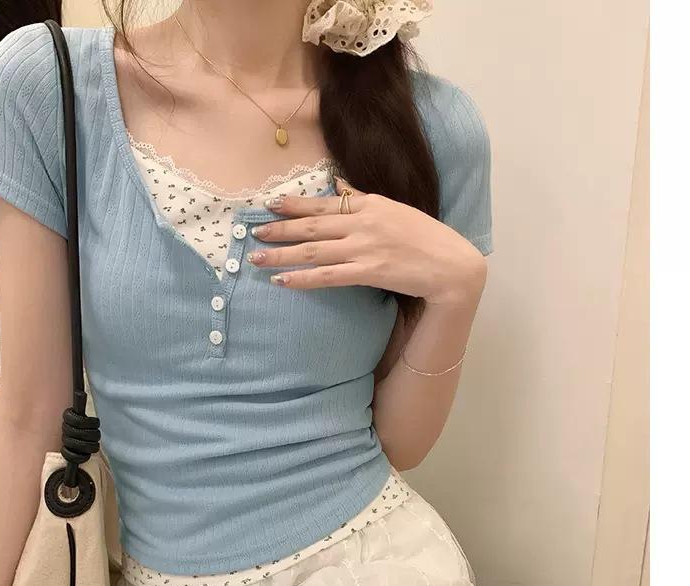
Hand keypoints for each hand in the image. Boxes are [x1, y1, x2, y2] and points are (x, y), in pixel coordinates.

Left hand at [247, 180, 486, 305]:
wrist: (451, 264)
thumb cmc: (425, 237)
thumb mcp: (394, 209)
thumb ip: (362, 199)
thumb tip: (339, 187)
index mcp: (368, 205)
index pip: (323, 204)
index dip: (293, 205)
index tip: (268, 204)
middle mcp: (363, 224)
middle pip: (311, 226)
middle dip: (279, 229)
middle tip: (252, 232)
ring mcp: (364, 248)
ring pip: (313, 251)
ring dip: (282, 255)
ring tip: (257, 259)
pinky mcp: (369, 272)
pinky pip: (327, 276)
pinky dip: (302, 279)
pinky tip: (282, 281)